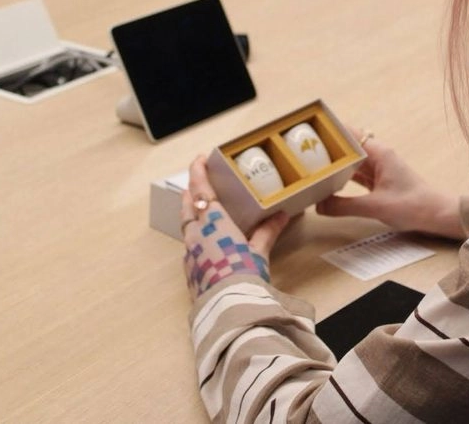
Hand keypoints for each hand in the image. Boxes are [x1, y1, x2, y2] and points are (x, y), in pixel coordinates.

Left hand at [180, 155, 290, 300]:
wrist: (227, 310)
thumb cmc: (244, 277)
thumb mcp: (259, 252)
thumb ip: (267, 232)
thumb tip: (281, 215)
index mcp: (214, 224)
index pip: (201, 190)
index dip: (198, 172)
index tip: (200, 159)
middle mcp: (197, 234)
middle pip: (188, 205)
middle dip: (192, 191)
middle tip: (198, 182)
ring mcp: (190, 253)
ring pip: (187, 225)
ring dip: (192, 213)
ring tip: (201, 209)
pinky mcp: (189, 270)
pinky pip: (189, 245)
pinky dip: (195, 236)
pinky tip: (206, 242)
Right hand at [316, 131, 463, 238]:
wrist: (437, 215)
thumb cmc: (413, 205)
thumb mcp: (375, 206)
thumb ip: (344, 206)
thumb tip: (318, 205)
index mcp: (379, 153)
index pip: (350, 134)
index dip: (331, 131)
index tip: (311, 132)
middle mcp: (379, 156)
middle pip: (348, 146)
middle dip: (328, 148)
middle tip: (303, 152)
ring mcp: (380, 168)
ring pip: (352, 161)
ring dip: (335, 164)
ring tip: (311, 166)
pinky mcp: (380, 181)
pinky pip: (356, 174)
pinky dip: (343, 177)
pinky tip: (329, 182)